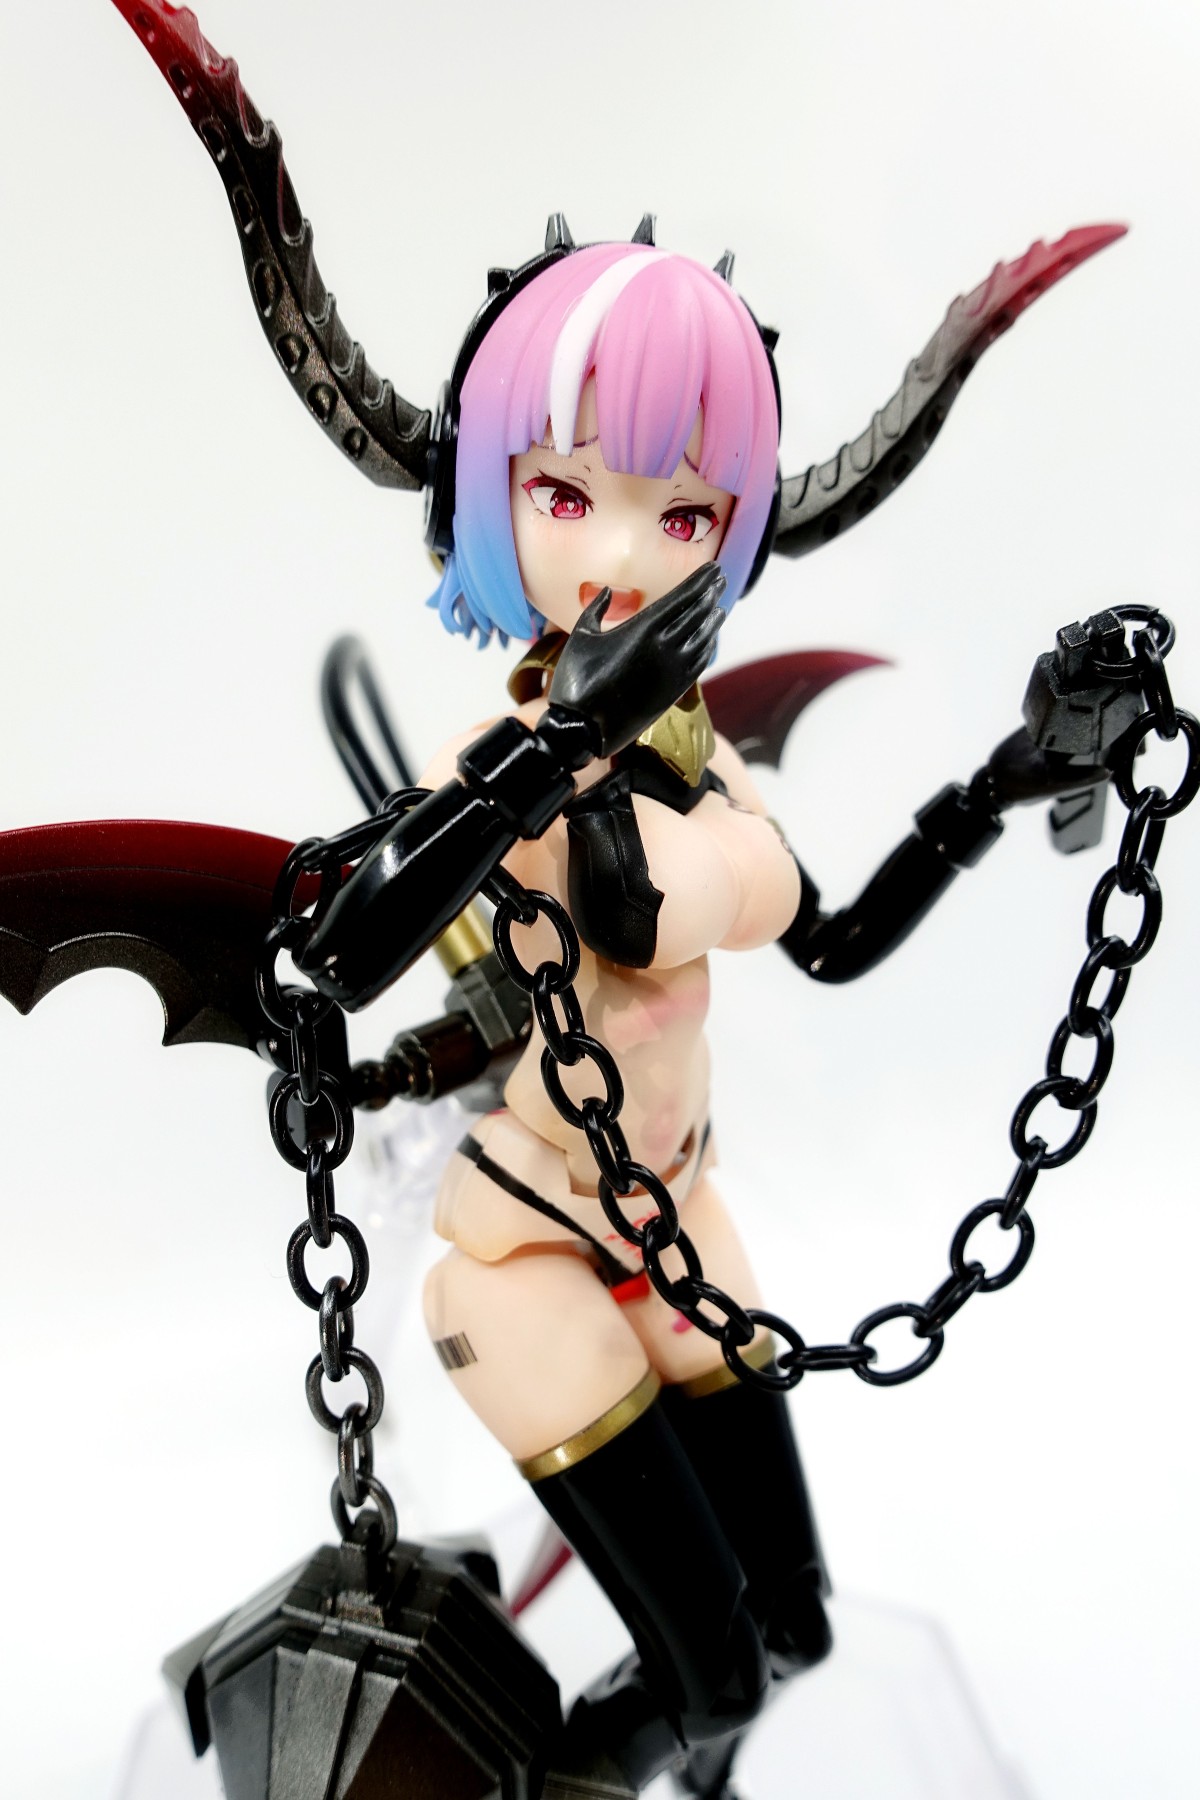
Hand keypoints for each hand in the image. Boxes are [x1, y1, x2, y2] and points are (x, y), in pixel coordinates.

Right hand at [547, 565, 726, 758]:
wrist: (584, 729)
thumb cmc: (576, 680)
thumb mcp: (580, 637)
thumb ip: (596, 609)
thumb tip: (609, 591)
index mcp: (642, 628)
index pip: (682, 597)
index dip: (700, 580)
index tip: (713, 568)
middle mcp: (664, 646)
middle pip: (697, 613)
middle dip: (710, 593)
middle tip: (720, 579)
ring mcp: (673, 670)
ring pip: (703, 637)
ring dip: (713, 620)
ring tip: (719, 608)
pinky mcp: (674, 691)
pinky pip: (700, 663)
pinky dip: (708, 647)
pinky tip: (710, 639)